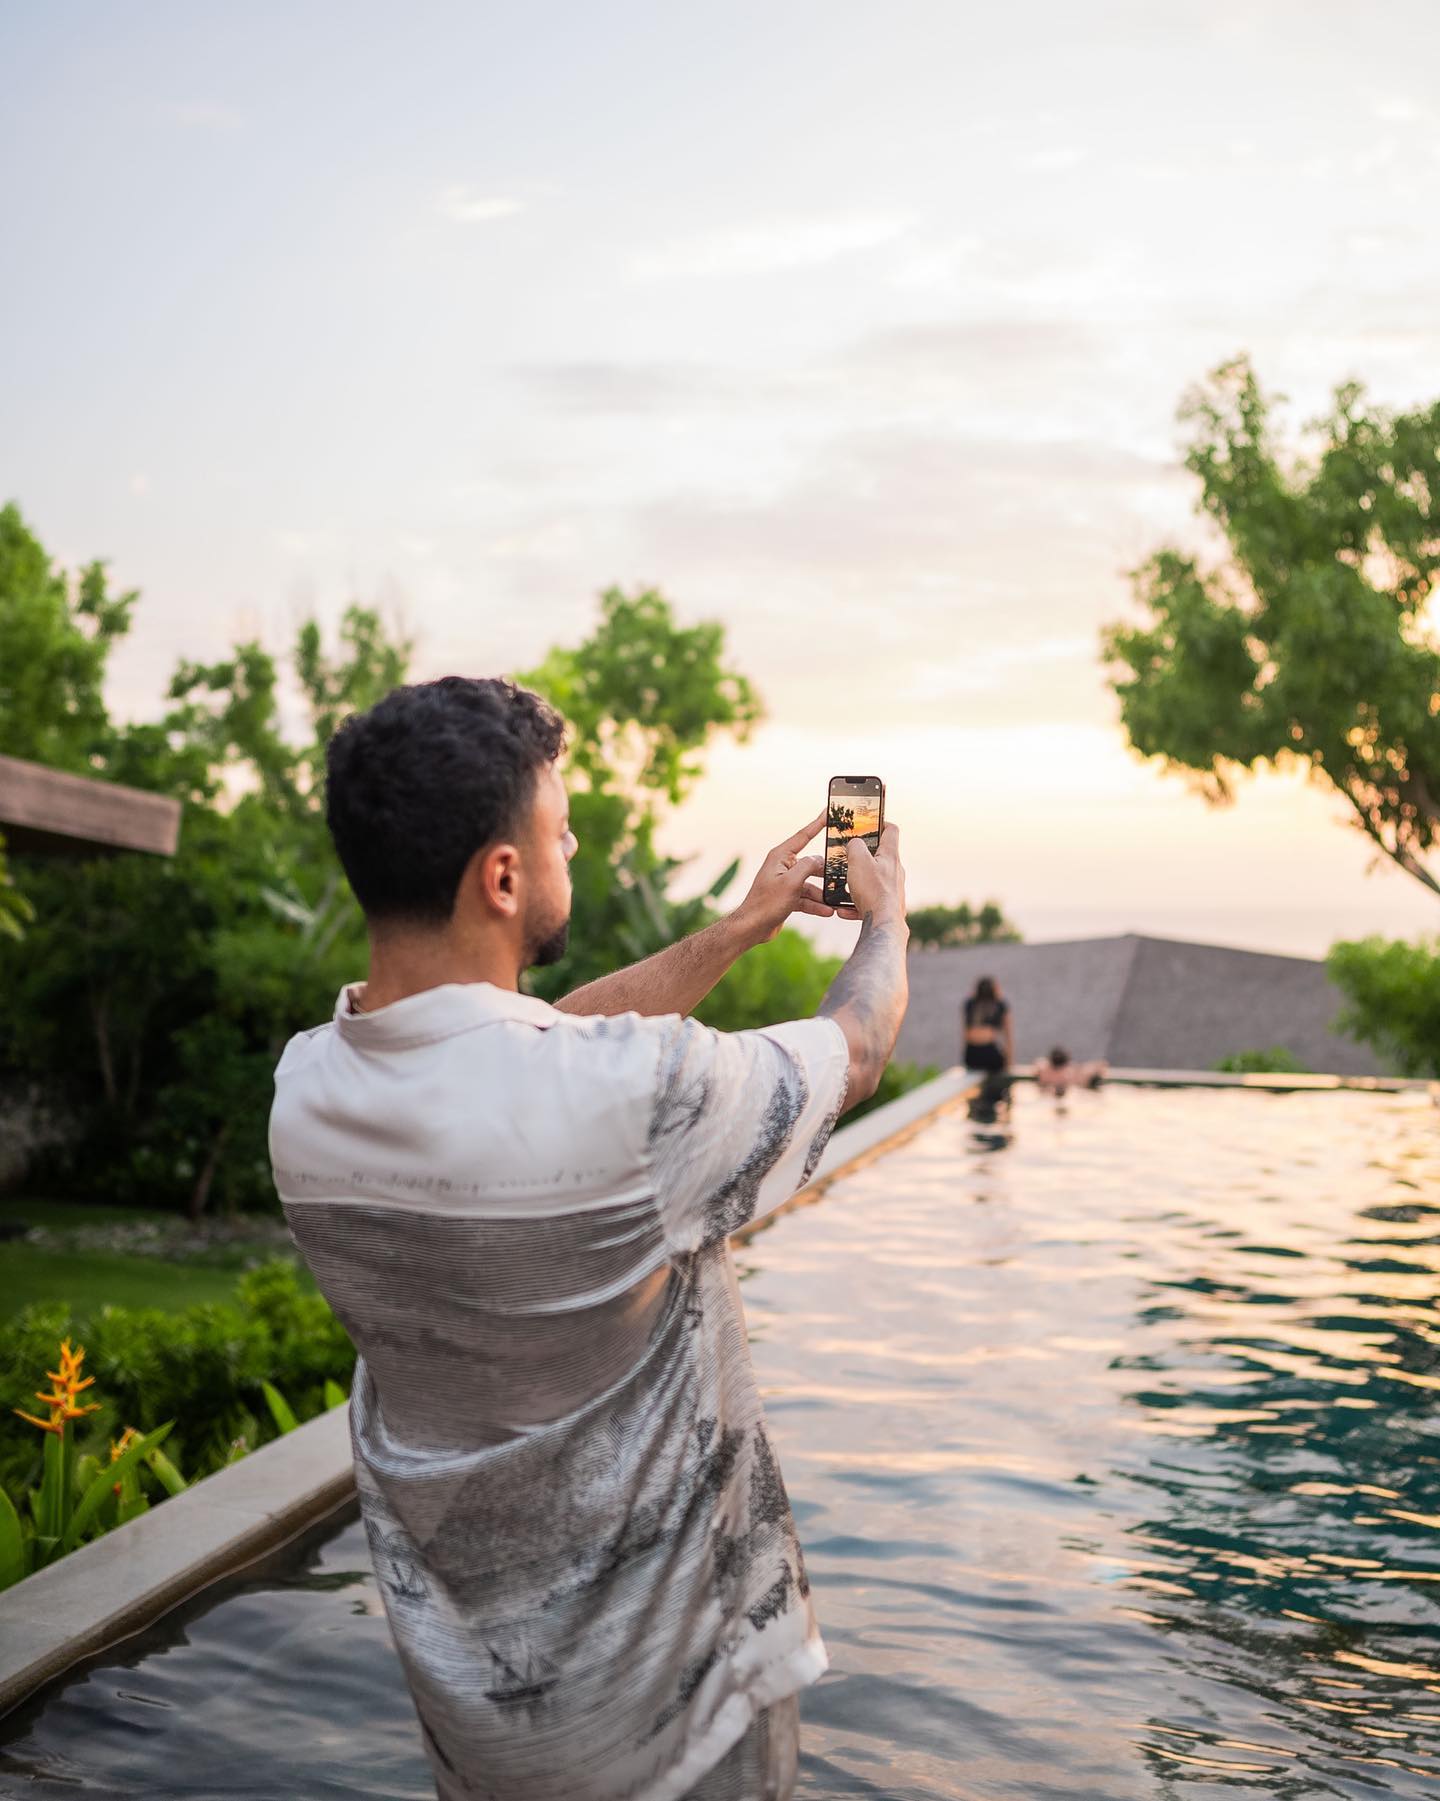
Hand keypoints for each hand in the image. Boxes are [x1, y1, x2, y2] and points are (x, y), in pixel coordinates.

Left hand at [732, 811, 834, 944]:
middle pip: (811, 863)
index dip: (817, 823)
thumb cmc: (767, 903)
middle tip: (842, 874)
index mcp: (781, 856)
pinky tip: (827, 911)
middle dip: (825, 873)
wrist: (752, 927)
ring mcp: (785, 882)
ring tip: (834, 902)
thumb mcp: (792, 882)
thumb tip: (820, 860)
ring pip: (810, 883)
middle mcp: (783, 866)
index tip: (828, 812)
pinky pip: (806, 897)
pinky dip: (815, 904)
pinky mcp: (787, 896)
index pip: (803, 835)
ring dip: (821, 894)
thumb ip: (808, 867)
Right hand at [844, 822, 905, 924]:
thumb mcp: (858, 860)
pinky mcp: (887, 905)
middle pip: (881, 856)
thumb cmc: (873, 890)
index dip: (881, 822)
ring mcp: (893, 889)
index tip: (870, 822)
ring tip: (843, 887)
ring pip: (873, 880)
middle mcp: (895, 871)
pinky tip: (843, 910)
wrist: (883, 923)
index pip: (891, 830)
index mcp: (890, 856)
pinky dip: (855, 903)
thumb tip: (854, 843)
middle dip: (864, 856)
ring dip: (857, 882)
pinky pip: (869, 900)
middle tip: (848, 857)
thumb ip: (855, 846)